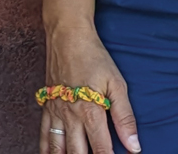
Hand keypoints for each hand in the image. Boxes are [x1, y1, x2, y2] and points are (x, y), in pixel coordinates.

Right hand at [41, 25, 139, 152]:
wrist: (67, 36)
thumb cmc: (94, 57)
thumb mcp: (117, 84)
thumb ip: (125, 117)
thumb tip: (134, 146)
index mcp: (90, 111)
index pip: (101, 149)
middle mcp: (70, 116)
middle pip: (77, 153)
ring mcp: (55, 111)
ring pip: (57, 147)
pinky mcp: (47, 105)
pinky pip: (43, 133)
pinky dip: (46, 148)